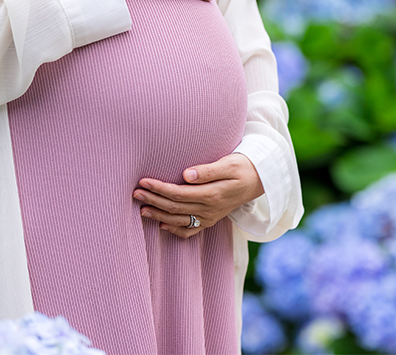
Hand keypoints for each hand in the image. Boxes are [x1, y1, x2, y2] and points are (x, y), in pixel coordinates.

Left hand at [132, 153, 264, 238]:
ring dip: (158, 216)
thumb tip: (186, 174)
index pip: (178, 193)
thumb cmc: (243, 166)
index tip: (143, 181)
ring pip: (179, 221)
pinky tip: (162, 226)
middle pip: (174, 207)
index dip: (159, 189)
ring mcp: (210, 217)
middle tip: (135, 193)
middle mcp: (209, 209)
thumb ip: (207, 171)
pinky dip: (175, 230)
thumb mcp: (229, 164)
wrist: (260, 180)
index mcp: (212, 194)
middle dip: (153, 201)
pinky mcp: (210, 220)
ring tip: (141, 210)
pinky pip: (190, 231)